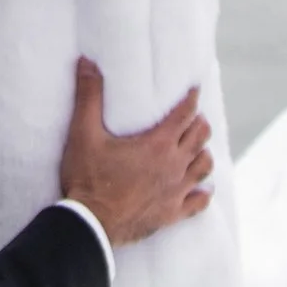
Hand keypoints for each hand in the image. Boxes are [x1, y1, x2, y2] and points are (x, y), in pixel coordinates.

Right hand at [58, 58, 212, 248]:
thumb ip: (88, 97)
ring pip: (204, 166)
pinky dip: (203, 194)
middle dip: (200, 123)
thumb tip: (86, 62)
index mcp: (157, 143)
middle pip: (200, 137)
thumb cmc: (87, 178)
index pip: (184, 113)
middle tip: (194, 117)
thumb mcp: (83, 133)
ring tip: (198, 148)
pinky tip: (203, 190)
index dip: (191, 99)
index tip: (194, 90)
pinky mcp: (172, 214)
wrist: (91, 224)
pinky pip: (198, 203)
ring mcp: (175, 191)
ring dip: (203, 153)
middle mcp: (174, 165)